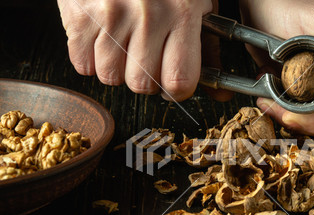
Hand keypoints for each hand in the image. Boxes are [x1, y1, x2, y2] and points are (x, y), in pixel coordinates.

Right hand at [57, 0, 212, 100]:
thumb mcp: (197, 4)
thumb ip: (208, 51)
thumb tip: (221, 95)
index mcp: (182, 13)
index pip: (179, 80)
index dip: (176, 91)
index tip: (172, 84)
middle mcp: (147, 15)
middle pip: (142, 84)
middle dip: (144, 79)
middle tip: (145, 60)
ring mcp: (110, 13)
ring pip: (110, 76)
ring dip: (116, 69)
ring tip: (122, 46)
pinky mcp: (80, 12)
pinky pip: (82, 64)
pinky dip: (90, 60)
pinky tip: (102, 41)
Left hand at [240, 0, 313, 134]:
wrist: (264, 0)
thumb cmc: (293, 2)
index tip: (292, 116)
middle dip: (303, 119)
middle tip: (273, 107)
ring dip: (288, 112)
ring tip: (267, 95)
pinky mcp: (311, 83)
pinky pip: (302, 107)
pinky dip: (282, 103)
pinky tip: (268, 88)